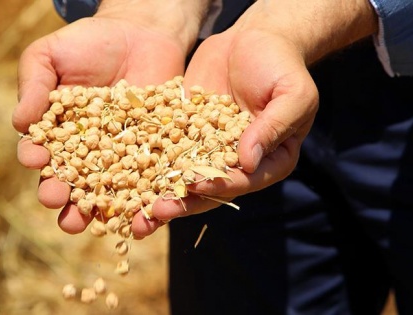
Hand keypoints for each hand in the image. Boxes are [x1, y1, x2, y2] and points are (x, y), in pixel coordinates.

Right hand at [13, 16, 188, 233]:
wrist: (142, 31)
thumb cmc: (89, 42)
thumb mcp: (50, 55)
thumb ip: (34, 85)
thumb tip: (19, 123)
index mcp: (58, 135)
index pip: (44, 156)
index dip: (38, 162)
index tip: (37, 163)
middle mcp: (87, 153)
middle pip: (75, 185)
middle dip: (68, 201)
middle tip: (64, 210)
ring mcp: (122, 157)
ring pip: (112, 194)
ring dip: (105, 214)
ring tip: (99, 227)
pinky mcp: (154, 156)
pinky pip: (151, 183)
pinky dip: (147, 203)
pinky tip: (145, 217)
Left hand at [131, 0, 376, 237]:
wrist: (254, 39)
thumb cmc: (282, 66)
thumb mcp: (292, 95)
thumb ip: (273, 127)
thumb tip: (248, 162)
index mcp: (267, 162)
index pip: (242, 181)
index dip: (218, 186)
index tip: (194, 187)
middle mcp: (235, 163)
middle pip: (207, 189)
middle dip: (180, 202)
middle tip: (154, 211)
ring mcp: (207, 149)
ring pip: (181, 176)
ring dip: (158, 192)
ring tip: (131, 208)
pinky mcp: (184, 131)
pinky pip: (165, 148)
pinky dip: (145, 161)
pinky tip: (121, 169)